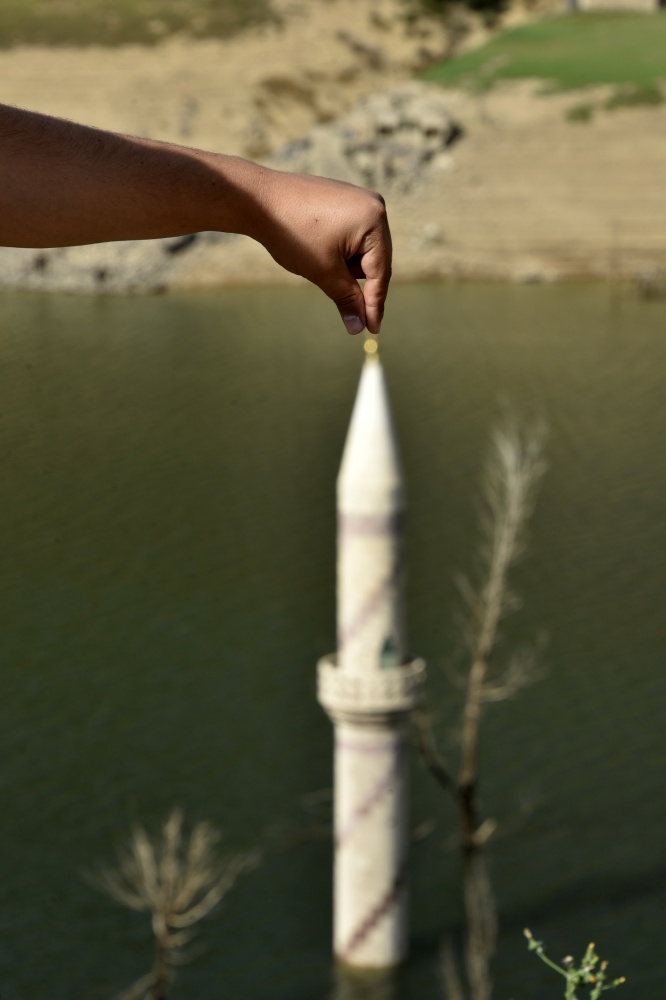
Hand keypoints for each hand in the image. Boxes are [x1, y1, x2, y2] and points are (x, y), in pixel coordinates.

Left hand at [253, 169, 391, 334]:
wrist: (258, 199)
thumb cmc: (293, 234)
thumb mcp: (324, 273)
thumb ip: (347, 299)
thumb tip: (359, 327)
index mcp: (375, 220)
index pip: (380, 272)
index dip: (375, 304)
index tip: (372, 329)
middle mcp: (374, 205)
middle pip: (374, 260)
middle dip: (355, 280)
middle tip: (339, 300)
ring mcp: (358, 200)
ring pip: (360, 250)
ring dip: (344, 265)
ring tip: (316, 260)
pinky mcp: (343, 199)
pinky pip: (350, 236)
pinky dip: (338, 251)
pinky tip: (316, 248)